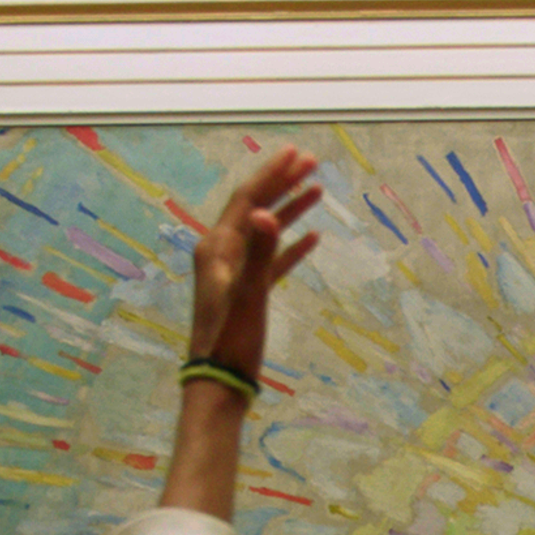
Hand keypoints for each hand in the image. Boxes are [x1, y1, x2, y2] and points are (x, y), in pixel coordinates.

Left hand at [184, 144, 325, 383]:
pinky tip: (313, 238)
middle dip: (282, 184)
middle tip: (311, 162)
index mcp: (217, 247)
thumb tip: (264, 212)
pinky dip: (290, 246)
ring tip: (317, 190)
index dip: (272, 175)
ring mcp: (234, 271)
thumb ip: (258, 251)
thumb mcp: (248, 293)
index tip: (297, 153)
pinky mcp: (248, 290)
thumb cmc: (232, 338)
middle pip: (254, 207)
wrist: (220, 380)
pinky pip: (272, 259)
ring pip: (265, 231)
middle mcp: (222, 252)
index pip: (246, 199)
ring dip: (290, 210)